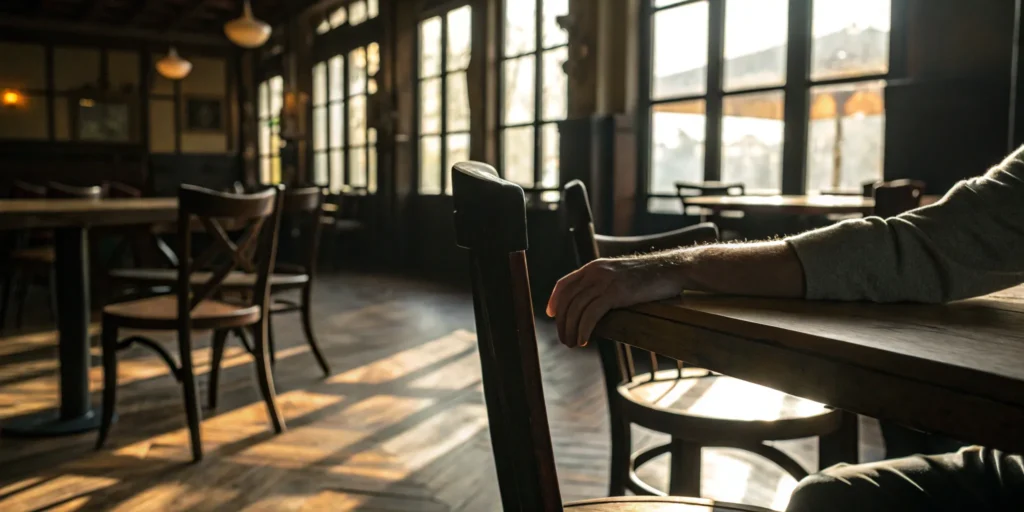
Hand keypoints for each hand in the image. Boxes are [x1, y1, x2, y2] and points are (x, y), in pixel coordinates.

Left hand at [545, 254, 684, 347]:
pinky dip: (583, 329)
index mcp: (594, 267)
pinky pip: (591, 314)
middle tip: (565, 339)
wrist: (672, 269)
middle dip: (562, 322)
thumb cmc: (650, 277)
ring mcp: (604, 281)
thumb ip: (605, 285)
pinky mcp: (615, 293)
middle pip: (567, 300)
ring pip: (576, 309)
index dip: (554, 301)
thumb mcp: (621, 276)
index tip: (552, 316)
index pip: (564, 283)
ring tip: (572, 344)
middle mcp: (595, 272)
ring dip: (571, 330)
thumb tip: (594, 304)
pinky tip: (584, 340)